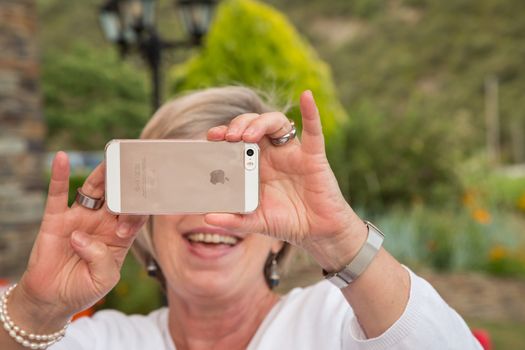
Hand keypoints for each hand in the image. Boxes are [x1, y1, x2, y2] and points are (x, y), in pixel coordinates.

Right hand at [15, 152, 146, 320]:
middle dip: (127, 183)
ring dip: (102, 174)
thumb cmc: (83, 288)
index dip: (140, 208)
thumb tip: (81, 237)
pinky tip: (61, 158)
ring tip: (110, 157)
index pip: (135, 215)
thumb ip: (100, 258)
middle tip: (136, 165)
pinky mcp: (56, 219)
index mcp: (120, 236)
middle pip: (118, 197)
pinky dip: (58, 175)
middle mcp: (102, 222)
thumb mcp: (103, 279)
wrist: (53, 299)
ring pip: (93, 190)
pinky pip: (57, 194)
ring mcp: (80, 218)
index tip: (148, 196)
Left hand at [205, 91, 366, 268]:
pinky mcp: (313, 157)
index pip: (237, 140)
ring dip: (260, 123)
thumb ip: (234, 220)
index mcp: (255, 165)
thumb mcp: (256, 222)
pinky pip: (313, 131)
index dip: (224, 133)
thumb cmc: (287, 222)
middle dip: (238, 125)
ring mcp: (292, 153)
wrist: (317, 232)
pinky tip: (306, 97)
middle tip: (228, 137)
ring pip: (276, 122)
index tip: (211, 137)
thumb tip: (208, 217)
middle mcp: (272, 154)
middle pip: (252, 125)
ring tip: (247, 136)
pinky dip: (311, 112)